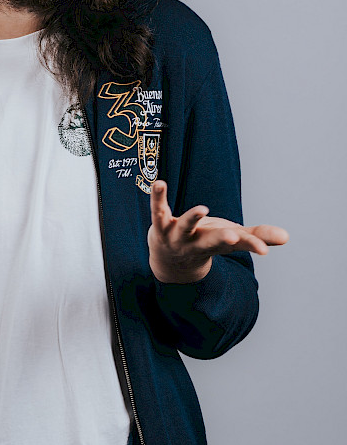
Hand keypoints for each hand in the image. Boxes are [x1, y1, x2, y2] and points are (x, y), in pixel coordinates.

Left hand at [148, 180, 288, 283]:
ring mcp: (177, 236)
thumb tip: (287, 237)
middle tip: (233, 237)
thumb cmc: (205, 244)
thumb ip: (256, 236)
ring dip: (192, 218)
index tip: (264, 250)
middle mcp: (197, 244)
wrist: (169, 261)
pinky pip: (158, 211)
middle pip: (211, 242)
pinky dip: (158, 198)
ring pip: (184, 227)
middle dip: (221, 239)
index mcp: (218, 245)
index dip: (251, 245)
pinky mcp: (160, 225)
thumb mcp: (231, 240)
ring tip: (203, 208)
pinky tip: (159, 183)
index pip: (237, 245)